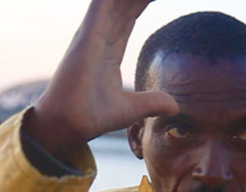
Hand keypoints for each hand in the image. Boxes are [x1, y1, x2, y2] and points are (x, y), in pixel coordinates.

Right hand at [25, 0, 178, 161]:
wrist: (70, 125)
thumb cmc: (92, 116)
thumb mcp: (132, 108)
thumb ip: (153, 102)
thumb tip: (174, 106)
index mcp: (108, 50)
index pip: (129, 17)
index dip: (142, 2)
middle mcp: (99, 37)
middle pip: (124, 3)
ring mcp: (93, 33)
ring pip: (116, 0)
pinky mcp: (88, 33)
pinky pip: (104, 2)